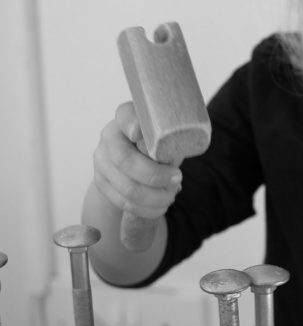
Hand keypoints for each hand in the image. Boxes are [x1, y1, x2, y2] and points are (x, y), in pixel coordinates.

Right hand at [92, 102, 181, 219]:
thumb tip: (170, 160)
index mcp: (125, 118)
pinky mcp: (101, 183)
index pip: (125, 116)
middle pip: (126, 161)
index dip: (131, 124)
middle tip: (178, 179)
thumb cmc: (157, 144)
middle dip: (156, 176)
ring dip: (155, 197)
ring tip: (172, 195)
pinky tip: (161, 205)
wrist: (134, 161)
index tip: (138, 132)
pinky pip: (125, 202)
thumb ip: (168, 139)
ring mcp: (101, 161)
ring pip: (127, 187)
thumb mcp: (163, 135)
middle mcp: (109, 137)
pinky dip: (147, 209)